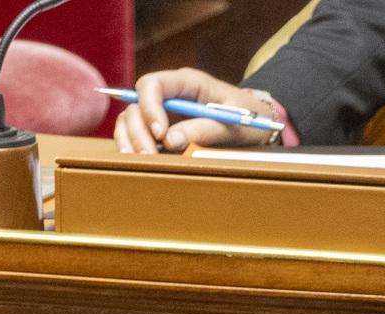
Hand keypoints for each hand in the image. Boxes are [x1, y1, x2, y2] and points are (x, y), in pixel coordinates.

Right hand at [114, 68, 285, 152]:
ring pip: (130, 118)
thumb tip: (170, 140)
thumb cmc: (246, 119)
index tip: (160, 134)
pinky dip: (132, 146)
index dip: (150, 108)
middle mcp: (170, 93)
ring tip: (141, 161)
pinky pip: (135, 132)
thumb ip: (204, 129)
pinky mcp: (160, 128)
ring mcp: (162, 110)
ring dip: (130, 140)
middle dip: (138, 131)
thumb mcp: (233, 123)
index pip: (153, 84)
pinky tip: (139, 160)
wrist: (254, 124)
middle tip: (149, 157)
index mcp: (188, 82)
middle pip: (136, 103)